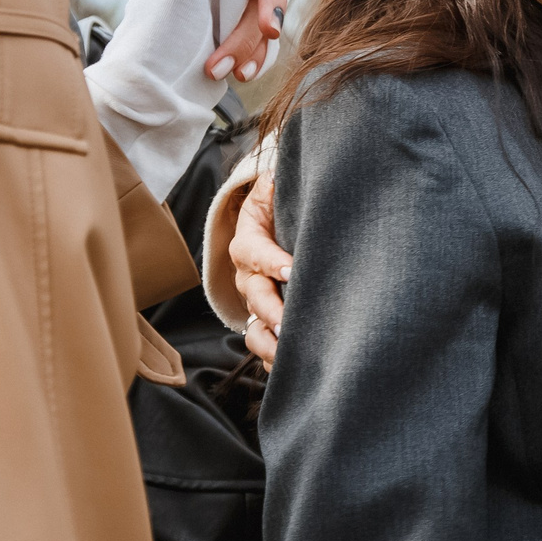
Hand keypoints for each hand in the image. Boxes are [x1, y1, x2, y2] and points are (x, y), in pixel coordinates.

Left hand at [199, 0, 286, 84]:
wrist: (134, 69)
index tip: (269, 24)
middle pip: (263, 4)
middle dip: (254, 31)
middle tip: (241, 60)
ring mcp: (226, 14)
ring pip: (260, 33)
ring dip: (246, 53)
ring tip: (220, 72)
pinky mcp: (224, 43)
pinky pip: (253, 53)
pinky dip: (244, 64)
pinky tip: (224, 77)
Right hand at [231, 175, 288, 365]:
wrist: (265, 229)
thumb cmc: (275, 209)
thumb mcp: (271, 191)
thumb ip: (274, 183)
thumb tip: (275, 171)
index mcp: (248, 243)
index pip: (255, 252)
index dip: (272, 261)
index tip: (293, 270)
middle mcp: (248, 277)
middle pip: (254, 297)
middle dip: (273, 312)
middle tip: (291, 325)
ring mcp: (253, 303)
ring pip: (254, 329)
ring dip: (270, 344)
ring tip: (290, 354)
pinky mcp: (264, 322)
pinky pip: (264, 347)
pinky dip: (274, 361)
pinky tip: (293, 369)